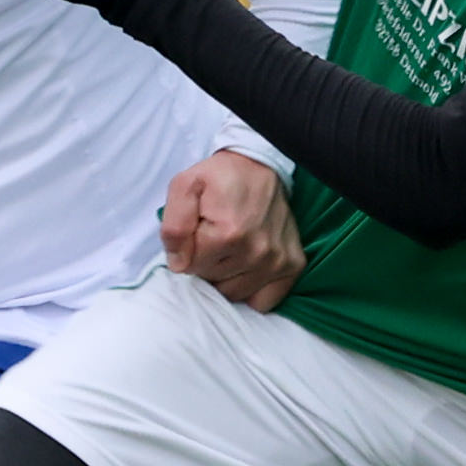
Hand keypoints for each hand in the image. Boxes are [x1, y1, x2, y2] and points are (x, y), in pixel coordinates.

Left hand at [164, 149, 302, 311]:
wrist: (259, 165)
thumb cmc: (219, 177)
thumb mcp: (184, 186)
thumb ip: (173, 226)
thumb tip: (178, 263)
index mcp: (228, 234)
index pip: (190, 267)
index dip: (186, 249)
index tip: (196, 230)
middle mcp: (257, 252)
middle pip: (212, 282)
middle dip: (205, 263)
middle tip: (212, 237)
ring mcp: (277, 261)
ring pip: (234, 293)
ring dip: (226, 277)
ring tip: (229, 249)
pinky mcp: (292, 265)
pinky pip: (264, 300)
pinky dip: (252, 290)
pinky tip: (246, 267)